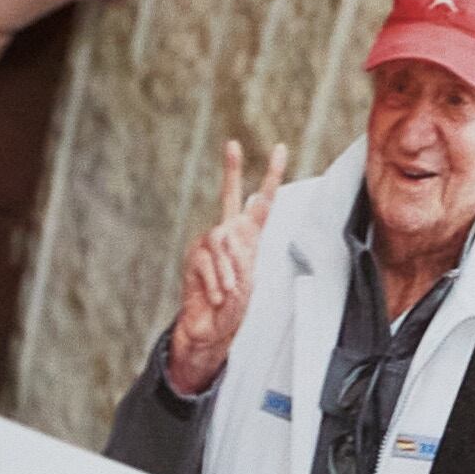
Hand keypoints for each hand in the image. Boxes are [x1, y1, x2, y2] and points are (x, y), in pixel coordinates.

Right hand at [163, 137, 285, 398]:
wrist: (210, 329)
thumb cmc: (233, 306)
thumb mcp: (247, 280)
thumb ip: (239, 256)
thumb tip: (223, 237)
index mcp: (248, 237)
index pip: (262, 202)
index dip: (271, 176)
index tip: (280, 148)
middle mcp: (227, 234)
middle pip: (229, 197)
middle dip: (231, 170)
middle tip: (232, 144)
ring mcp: (208, 243)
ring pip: (221, 241)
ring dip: (229, 271)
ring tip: (230, 293)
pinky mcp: (194, 256)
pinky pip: (208, 261)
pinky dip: (216, 280)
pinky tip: (218, 295)